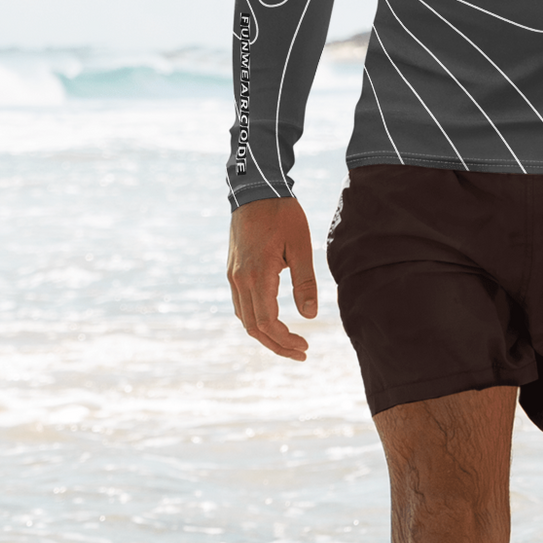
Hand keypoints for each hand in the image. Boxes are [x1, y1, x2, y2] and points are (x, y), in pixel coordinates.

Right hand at [227, 197, 317, 359]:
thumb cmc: (283, 215)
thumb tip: (310, 317)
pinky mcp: (233, 270)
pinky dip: (256, 320)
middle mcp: (240, 280)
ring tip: (289, 342)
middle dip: (276, 345)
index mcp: (257, 276)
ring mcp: (233, 276)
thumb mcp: (301, 247)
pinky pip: (241, 305)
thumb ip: (305, 283)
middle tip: (301, 353)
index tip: (305, 348)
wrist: (256, 189)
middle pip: (253, 328)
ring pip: (244, 318)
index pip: (267, 324)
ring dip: (265, 335)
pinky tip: (272, 322)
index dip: (285, 341)